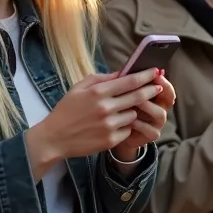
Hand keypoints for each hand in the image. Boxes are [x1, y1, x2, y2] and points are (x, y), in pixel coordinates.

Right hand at [23, 69, 160, 178]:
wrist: (54, 138)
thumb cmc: (66, 110)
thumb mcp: (79, 88)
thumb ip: (100, 79)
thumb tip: (121, 73)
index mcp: (97, 92)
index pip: (129, 81)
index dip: (145, 76)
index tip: (155, 71)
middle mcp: (105, 108)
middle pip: (138, 97)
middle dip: (150, 90)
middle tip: (157, 87)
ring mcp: (109, 125)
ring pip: (133, 114)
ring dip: (133, 111)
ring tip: (125, 110)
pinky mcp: (110, 140)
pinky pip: (127, 130)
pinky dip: (125, 126)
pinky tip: (115, 124)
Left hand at [111, 71, 174, 160]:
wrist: (111, 131)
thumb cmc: (116, 107)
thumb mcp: (118, 93)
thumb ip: (123, 83)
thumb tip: (125, 70)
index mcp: (154, 94)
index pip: (165, 85)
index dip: (162, 80)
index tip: (155, 73)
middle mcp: (159, 107)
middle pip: (168, 98)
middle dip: (156, 90)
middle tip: (144, 85)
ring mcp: (156, 122)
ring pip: (160, 113)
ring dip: (148, 106)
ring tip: (134, 102)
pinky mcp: (150, 135)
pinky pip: (150, 130)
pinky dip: (140, 124)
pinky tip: (129, 120)